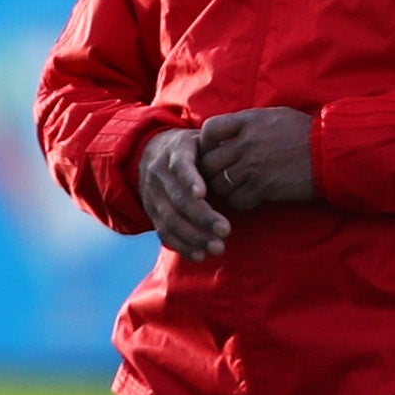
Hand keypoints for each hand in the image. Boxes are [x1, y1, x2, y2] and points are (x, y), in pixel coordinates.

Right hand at [134, 128, 231, 260]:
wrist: (151, 153)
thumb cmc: (191, 149)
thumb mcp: (201, 139)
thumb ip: (217, 145)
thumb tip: (244, 151)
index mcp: (174, 152)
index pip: (180, 166)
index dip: (189, 180)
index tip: (203, 194)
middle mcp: (159, 174)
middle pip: (178, 200)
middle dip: (202, 217)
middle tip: (226, 230)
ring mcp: (153, 196)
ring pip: (171, 220)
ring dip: (194, 237)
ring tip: (218, 247)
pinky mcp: (152, 214)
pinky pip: (165, 233)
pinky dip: (182, 246)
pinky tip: (200, 255)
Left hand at [194, 106, 317, 209]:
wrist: (331, 152)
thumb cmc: (305, 133)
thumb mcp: (274, 116)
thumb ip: (248, 124)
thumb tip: (226, 133)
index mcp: (249, 121)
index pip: (209, 129)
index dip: (205, 142)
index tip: (212, 149)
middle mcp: (247, 143)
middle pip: (209, 161)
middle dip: (210, 170)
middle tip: (218, 174)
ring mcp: (254, 167)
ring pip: (219, 183)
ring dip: (223, 187)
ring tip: (234, 186)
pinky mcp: (263, 188)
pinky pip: (236, 199)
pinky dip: (239, 200)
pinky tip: (249, 196)